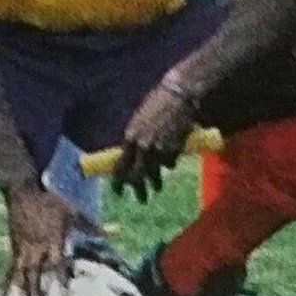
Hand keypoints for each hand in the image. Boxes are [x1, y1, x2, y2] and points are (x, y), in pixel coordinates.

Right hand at [0, 186, 91, 295]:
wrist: (23, 192)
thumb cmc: (50, 202)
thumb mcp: (72, 211)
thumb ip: (89, 225)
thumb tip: (110, 233)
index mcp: (52, 240)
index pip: (57, 263)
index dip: (61, 279)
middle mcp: (36, 248)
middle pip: (35, 272)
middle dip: (35, 290)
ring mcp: (23, 249)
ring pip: (20, 273)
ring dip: (20, 291)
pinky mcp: (14, 249)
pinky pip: (9, 268)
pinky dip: (5, 283)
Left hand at [111, 79, 200, 201]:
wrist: (177, 97)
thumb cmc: (156, 104)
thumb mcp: (139, 121)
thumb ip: (135, 138)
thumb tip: (132, 154)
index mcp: (130, 137)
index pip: (120, 165)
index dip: (119, 180)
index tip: (118, 190)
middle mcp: (142, 146)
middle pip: (137, 175)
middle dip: (138, 189)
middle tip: (140, 199)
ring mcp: (159, 150)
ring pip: (155, 173)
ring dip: (155, 181)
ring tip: (156, 187)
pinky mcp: (175, 150)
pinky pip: (170, 163)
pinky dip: (170, 163)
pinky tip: (171, 160)